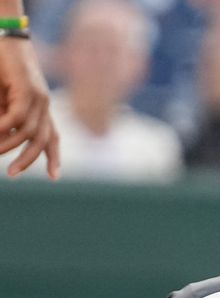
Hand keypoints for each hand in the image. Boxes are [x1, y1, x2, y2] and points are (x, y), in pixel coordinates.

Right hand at [0, 34, 59, 178]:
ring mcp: (39, 97)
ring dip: (10, 145)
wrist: (5, 38)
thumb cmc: (2, 68)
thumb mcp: (4, 99)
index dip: (54, 157)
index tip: (54, 177)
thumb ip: (6, 118)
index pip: (52, 136)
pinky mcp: (27, 88)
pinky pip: (18, 116)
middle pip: (43, 140)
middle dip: (28, 160)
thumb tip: (5, 138)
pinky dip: (5, 127)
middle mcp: (45, 105)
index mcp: (42, 108)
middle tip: (12, 174)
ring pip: (30, 131)